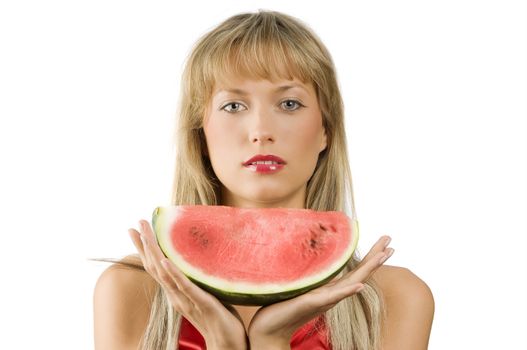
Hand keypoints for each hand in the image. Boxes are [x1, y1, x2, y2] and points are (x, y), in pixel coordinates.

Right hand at [128, 220, 247, 349]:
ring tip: (146, 233)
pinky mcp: (200, 303)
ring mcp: (186, 300)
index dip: (145, 250)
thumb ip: (196, 279)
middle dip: (144, 245)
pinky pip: (185, 287)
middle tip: (136, 223)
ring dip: (154, 252)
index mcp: (176, 292)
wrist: (227, 343)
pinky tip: (165, 261)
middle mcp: (176, 296)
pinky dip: (173, 273)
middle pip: (154, 267)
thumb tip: (195, 258)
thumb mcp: (204, 293)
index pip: (156, 268)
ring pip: (164, 274)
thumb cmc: (219, 318)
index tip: (137, 230)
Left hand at [247, 235, 394, 347]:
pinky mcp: (310, 304)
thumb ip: (309, 278)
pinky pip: (330, 297)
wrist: (269, 330)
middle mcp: (329, 295)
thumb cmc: (281, 308)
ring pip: (350, 283)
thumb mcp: (298, 288)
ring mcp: (322, 300)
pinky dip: (346, 291)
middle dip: (374, 258)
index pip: (353, 271)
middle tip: (391, 242)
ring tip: (383, 256)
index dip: (369, 258)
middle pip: (358, 274)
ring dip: (368, 269)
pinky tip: (359, 285)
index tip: (384, 244)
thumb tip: (313, 261)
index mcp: (328, 289)